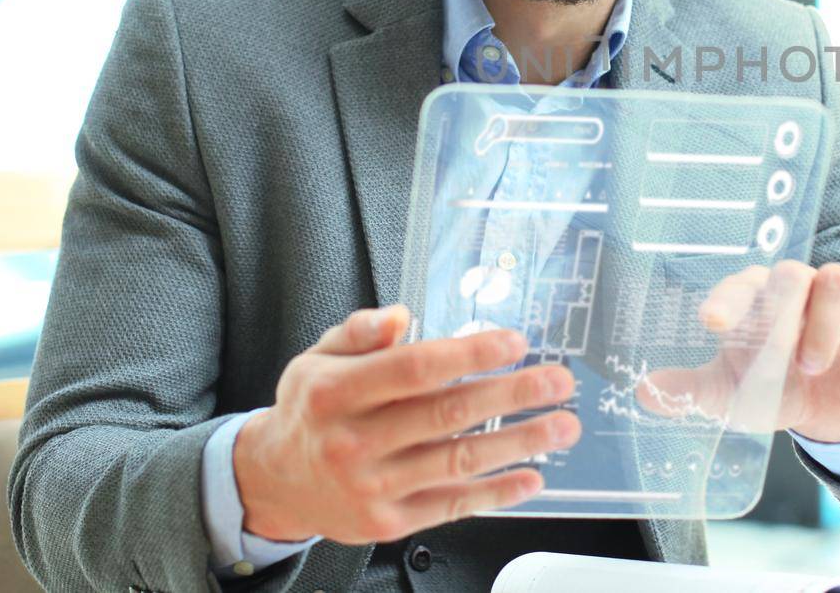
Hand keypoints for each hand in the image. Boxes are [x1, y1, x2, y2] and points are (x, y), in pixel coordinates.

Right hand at [232, 305, 579, 543]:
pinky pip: (452, 506)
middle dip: (511, 395)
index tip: (513, 343)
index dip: (468, 355)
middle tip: (558, 380)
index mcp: (335, 393)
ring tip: (562, 426)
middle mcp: (353, 443)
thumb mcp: (319, 357)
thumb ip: (360, 332)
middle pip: (446, 415)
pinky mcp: (389, 523)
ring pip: (458, 462)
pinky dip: (497, 492)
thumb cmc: (312, 409)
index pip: (412, 370)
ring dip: (519, 443)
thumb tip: (398, 316)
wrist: (277, 480)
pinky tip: (531, 476)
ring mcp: (372, 488)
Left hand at [639, 262, 839, 443]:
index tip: (711, 324)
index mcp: (756, 301)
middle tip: (781, 358)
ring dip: (825, 325)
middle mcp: (797, 290)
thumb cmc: (775, 387)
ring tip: (813, 368)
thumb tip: (643, 391)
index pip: (739, 287)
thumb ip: (690, 390)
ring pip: (835, 279)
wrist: (831, 410)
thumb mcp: (731, 395)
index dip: (725, 302)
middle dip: (782, 315)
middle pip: (789, 274)